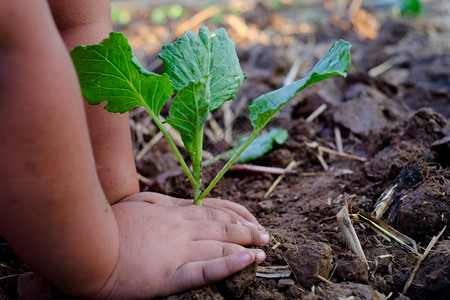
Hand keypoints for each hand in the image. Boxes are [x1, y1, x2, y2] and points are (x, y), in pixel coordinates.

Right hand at [99, 195, 268, 298]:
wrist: (89, 247)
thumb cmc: (109, 223)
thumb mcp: (139, 203)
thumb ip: (163, 202)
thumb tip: (183, 202)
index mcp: (173, 212)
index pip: (213, 210)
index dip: (236, 215)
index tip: (251, 220)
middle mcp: (181, 228)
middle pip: (222, 227)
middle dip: (247, 231)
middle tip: (266, 235)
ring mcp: (178, 251)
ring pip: (220, 246)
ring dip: (245, 247)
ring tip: (263, 251)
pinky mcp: (171, 276)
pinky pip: (205, 270)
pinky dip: (229, 265)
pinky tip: (247, 261)